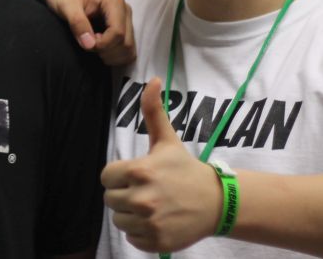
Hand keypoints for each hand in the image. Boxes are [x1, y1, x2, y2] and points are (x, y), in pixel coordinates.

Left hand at [44, 0, 134, 64]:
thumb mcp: (67, 6)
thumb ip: (78, 23)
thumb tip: (89, 45)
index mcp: (115, 3)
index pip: (118, 33)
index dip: (102, 44)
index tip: (85, 42)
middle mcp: (125, 12)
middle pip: (125, 44)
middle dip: (106, 51)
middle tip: (87, 44)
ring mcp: (126, 22)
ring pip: (129, 51)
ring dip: (111, 56)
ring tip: (93, 47)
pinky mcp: (124, 31)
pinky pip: (127, 52)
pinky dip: (114, 57)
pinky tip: (100, 50)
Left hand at [101, 78, 220, 252]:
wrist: (216, 202)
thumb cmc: (185, 168)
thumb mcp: (167, 139)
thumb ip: (153, 111)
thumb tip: (153, 80)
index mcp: (139, 171)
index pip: (106, 178)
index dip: (117, 176)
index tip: (135, 176)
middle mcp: (143, 198)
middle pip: (110, 200)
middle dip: (124, 194)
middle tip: (145, 190)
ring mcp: (150, 222)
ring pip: (119, 220)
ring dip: (131, 214)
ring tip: (152, 205)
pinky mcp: (157, 242)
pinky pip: (132, 238)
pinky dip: (141, 233)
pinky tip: (157, 220)